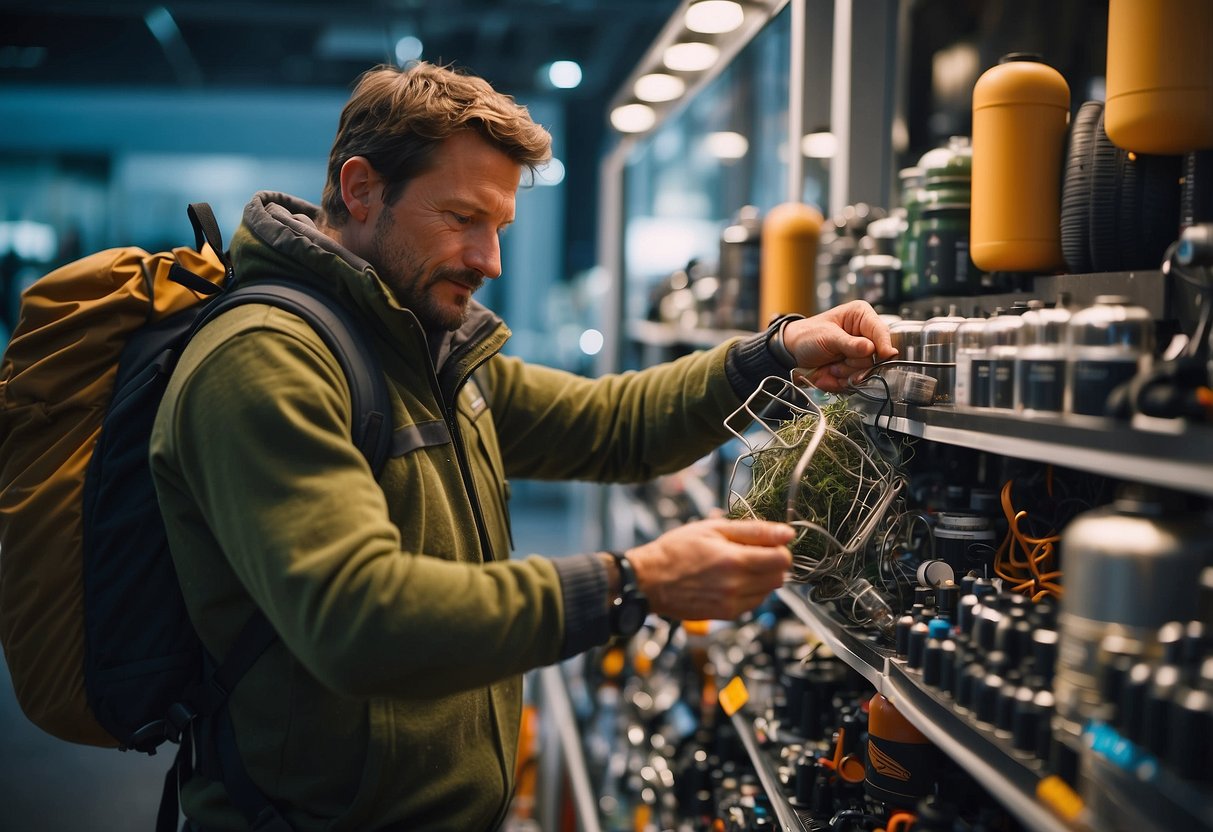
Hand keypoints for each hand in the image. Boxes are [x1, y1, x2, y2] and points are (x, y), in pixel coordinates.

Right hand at [625, 518, 792, 620]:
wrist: (649, 580)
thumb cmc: (676, 550)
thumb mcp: (713, 529)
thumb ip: (753, 530)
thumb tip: (787, 533)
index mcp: (735, 561)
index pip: (783, 559)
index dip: (780, 548)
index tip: (768, 543)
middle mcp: (737, 587)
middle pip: (779, 577)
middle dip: (772, 563)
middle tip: (752, 552)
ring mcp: (732, 604)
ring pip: (769, 592)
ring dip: (762, 578)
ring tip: (738, 566)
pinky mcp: (726, 615)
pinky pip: (754, 603)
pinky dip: (750, 591)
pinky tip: (731, 581)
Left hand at [781, 300, 897, 392]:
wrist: (793, 351)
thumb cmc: (808, 335)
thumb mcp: (827, 336)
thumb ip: (849, 344)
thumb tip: (871, 349)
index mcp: (861, 317)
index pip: (881, 332)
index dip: (884, 346)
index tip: (884, 355)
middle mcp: (865, 335)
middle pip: (875, 357)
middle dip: (854, 363)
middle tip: (836, 361)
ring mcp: (860, 354)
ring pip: (866, 372)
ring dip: (845, 373)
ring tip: (830, 366)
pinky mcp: (854, 370)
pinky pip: (855, 382)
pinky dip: (840, 382)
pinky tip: (829, 373)